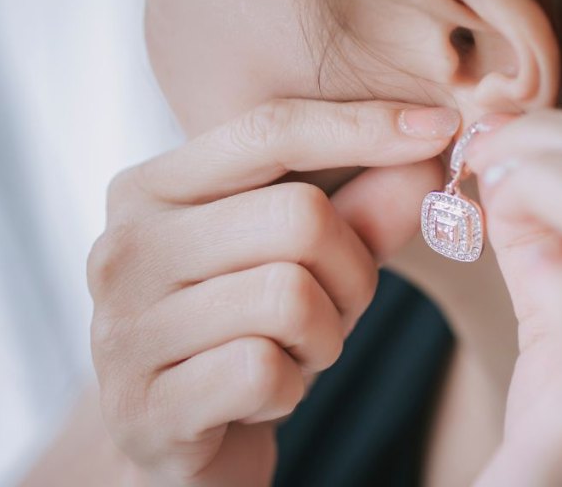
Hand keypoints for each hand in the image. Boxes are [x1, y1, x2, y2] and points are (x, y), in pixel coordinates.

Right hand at [87, 99, 456, 485]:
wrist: (176, 434)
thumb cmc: (243, 328)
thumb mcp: (304, 259)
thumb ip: (361, 205)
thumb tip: (427, 152)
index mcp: (150, 189)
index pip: (269, 131)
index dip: (363, 127)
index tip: (439, 128)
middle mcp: (122, 247)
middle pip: (299, 218)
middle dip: (352, 270)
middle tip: (339, 306)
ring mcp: (123, 328)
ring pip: (290, 297)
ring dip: (325, 336)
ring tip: (295, 350)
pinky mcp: (143, 407)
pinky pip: (264, 372)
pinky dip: (290, 387)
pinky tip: (263, 394)